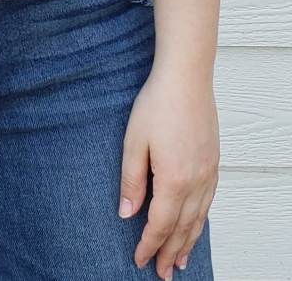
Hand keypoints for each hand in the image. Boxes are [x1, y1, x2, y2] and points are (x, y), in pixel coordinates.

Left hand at [119, 63, 219, 277]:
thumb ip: (131, 180)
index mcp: (173, 180)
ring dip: (189, 242)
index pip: (160, 224)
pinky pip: (209, 201)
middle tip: (162, 274)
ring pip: (199, 218)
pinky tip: (196, 225)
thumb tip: (126, 212)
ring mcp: (208, 172)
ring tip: (180, 261)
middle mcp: (196, 182)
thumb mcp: (134, 141)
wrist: (187, 78)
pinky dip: (201, 221)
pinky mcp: (214, 162)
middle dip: (170, 252)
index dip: (149, 245)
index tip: (139, 261)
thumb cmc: (157, 104)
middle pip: (182, 228)